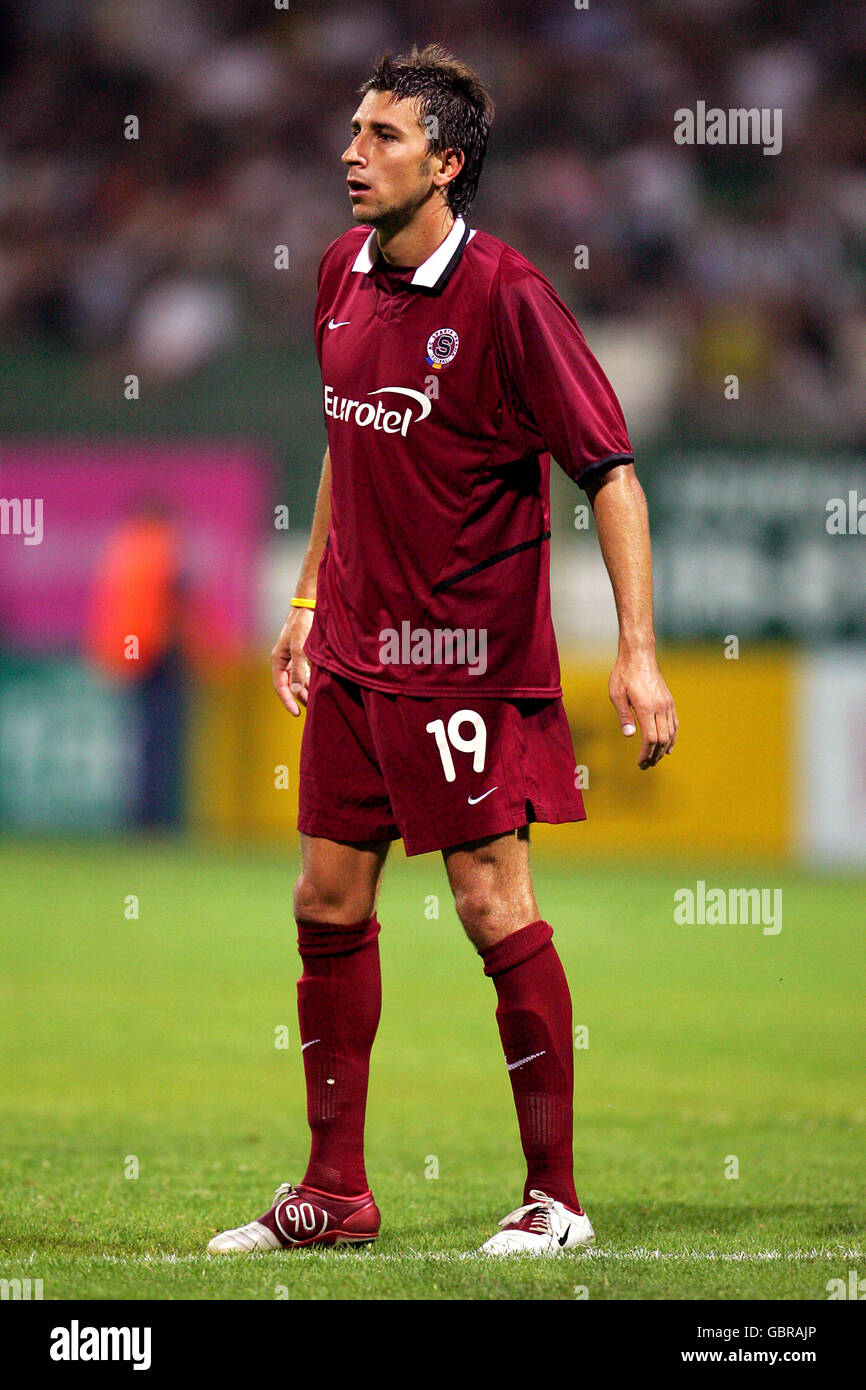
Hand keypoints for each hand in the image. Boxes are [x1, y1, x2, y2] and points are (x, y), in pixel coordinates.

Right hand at [271, 607, 314, 715]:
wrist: (310, 606)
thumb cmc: (303, 624)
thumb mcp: (300, 647)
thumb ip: (298, 669)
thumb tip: (295, 689)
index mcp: (278, 659)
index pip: (280, 686)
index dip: (287, 701)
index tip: (296, 714)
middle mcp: (284, 660)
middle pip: (290, 685)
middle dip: (299, 697)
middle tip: (312, 707)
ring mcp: (293, 657)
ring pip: (298, 679)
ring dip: (306, 689)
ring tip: (317, 699)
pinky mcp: (303, 653)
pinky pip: (306, 671)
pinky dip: (311, 679)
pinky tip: (320, 685)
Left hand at [609, 645, 677, 768]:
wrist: (639, 655)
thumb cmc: (624, 674)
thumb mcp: (616, 694)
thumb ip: (624, 716)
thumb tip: (630, 735)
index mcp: (646, 707)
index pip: (650, 739)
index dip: (646, 753)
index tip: (640, 763)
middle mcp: (660, 707)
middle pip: (663, 739)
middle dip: (655, 755)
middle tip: (646, 765)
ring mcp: (667, 704)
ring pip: (671, 733)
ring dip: (664, 749)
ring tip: (655, 759)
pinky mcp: (669, 701)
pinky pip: (675, 724)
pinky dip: (672, 737)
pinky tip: (668, 746)